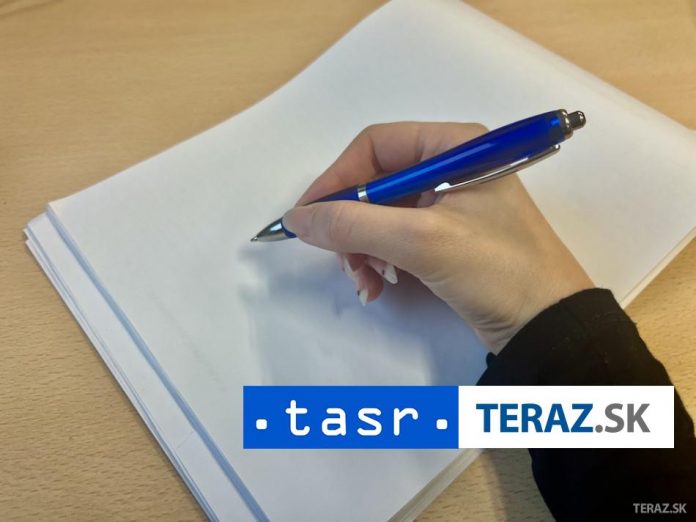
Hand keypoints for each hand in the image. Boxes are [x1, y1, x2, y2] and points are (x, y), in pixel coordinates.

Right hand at [284, 123, 593, 352]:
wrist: (549, 325)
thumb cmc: (497, 269)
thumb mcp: (422, 241)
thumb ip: (355, 225)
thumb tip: (300, 218)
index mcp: (454, 147)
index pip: (376, 146)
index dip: (337, 178)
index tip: (309, 214)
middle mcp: (450, 168)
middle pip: (375, 183)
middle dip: (352, 224)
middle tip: (344, 260)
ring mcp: (449, 204)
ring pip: (382, 215)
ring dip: (363, 248)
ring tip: (367, 281)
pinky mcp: (448, 237)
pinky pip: (397, 238)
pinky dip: (381, 260)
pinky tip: (380, 286)